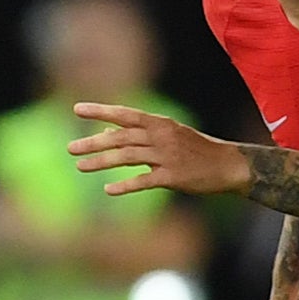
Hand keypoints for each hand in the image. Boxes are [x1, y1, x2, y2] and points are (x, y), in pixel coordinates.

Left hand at [67, 101, 247, 197]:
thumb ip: (138, 133)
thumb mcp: (168, 134)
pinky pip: (145, 181)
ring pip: (127, 157)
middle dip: (93, 142)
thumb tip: (106, 131)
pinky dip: (125, 185)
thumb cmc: (195, 149)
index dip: (100, 111)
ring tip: (80, 167)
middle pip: (121, 137)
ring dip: (102, 162)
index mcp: (159, 123)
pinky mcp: (173, 177)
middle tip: (70, 148)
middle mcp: (161, 136)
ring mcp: (167, 156)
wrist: (228, 165)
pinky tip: (108, 190)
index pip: (125, 113)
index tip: (76, 109)